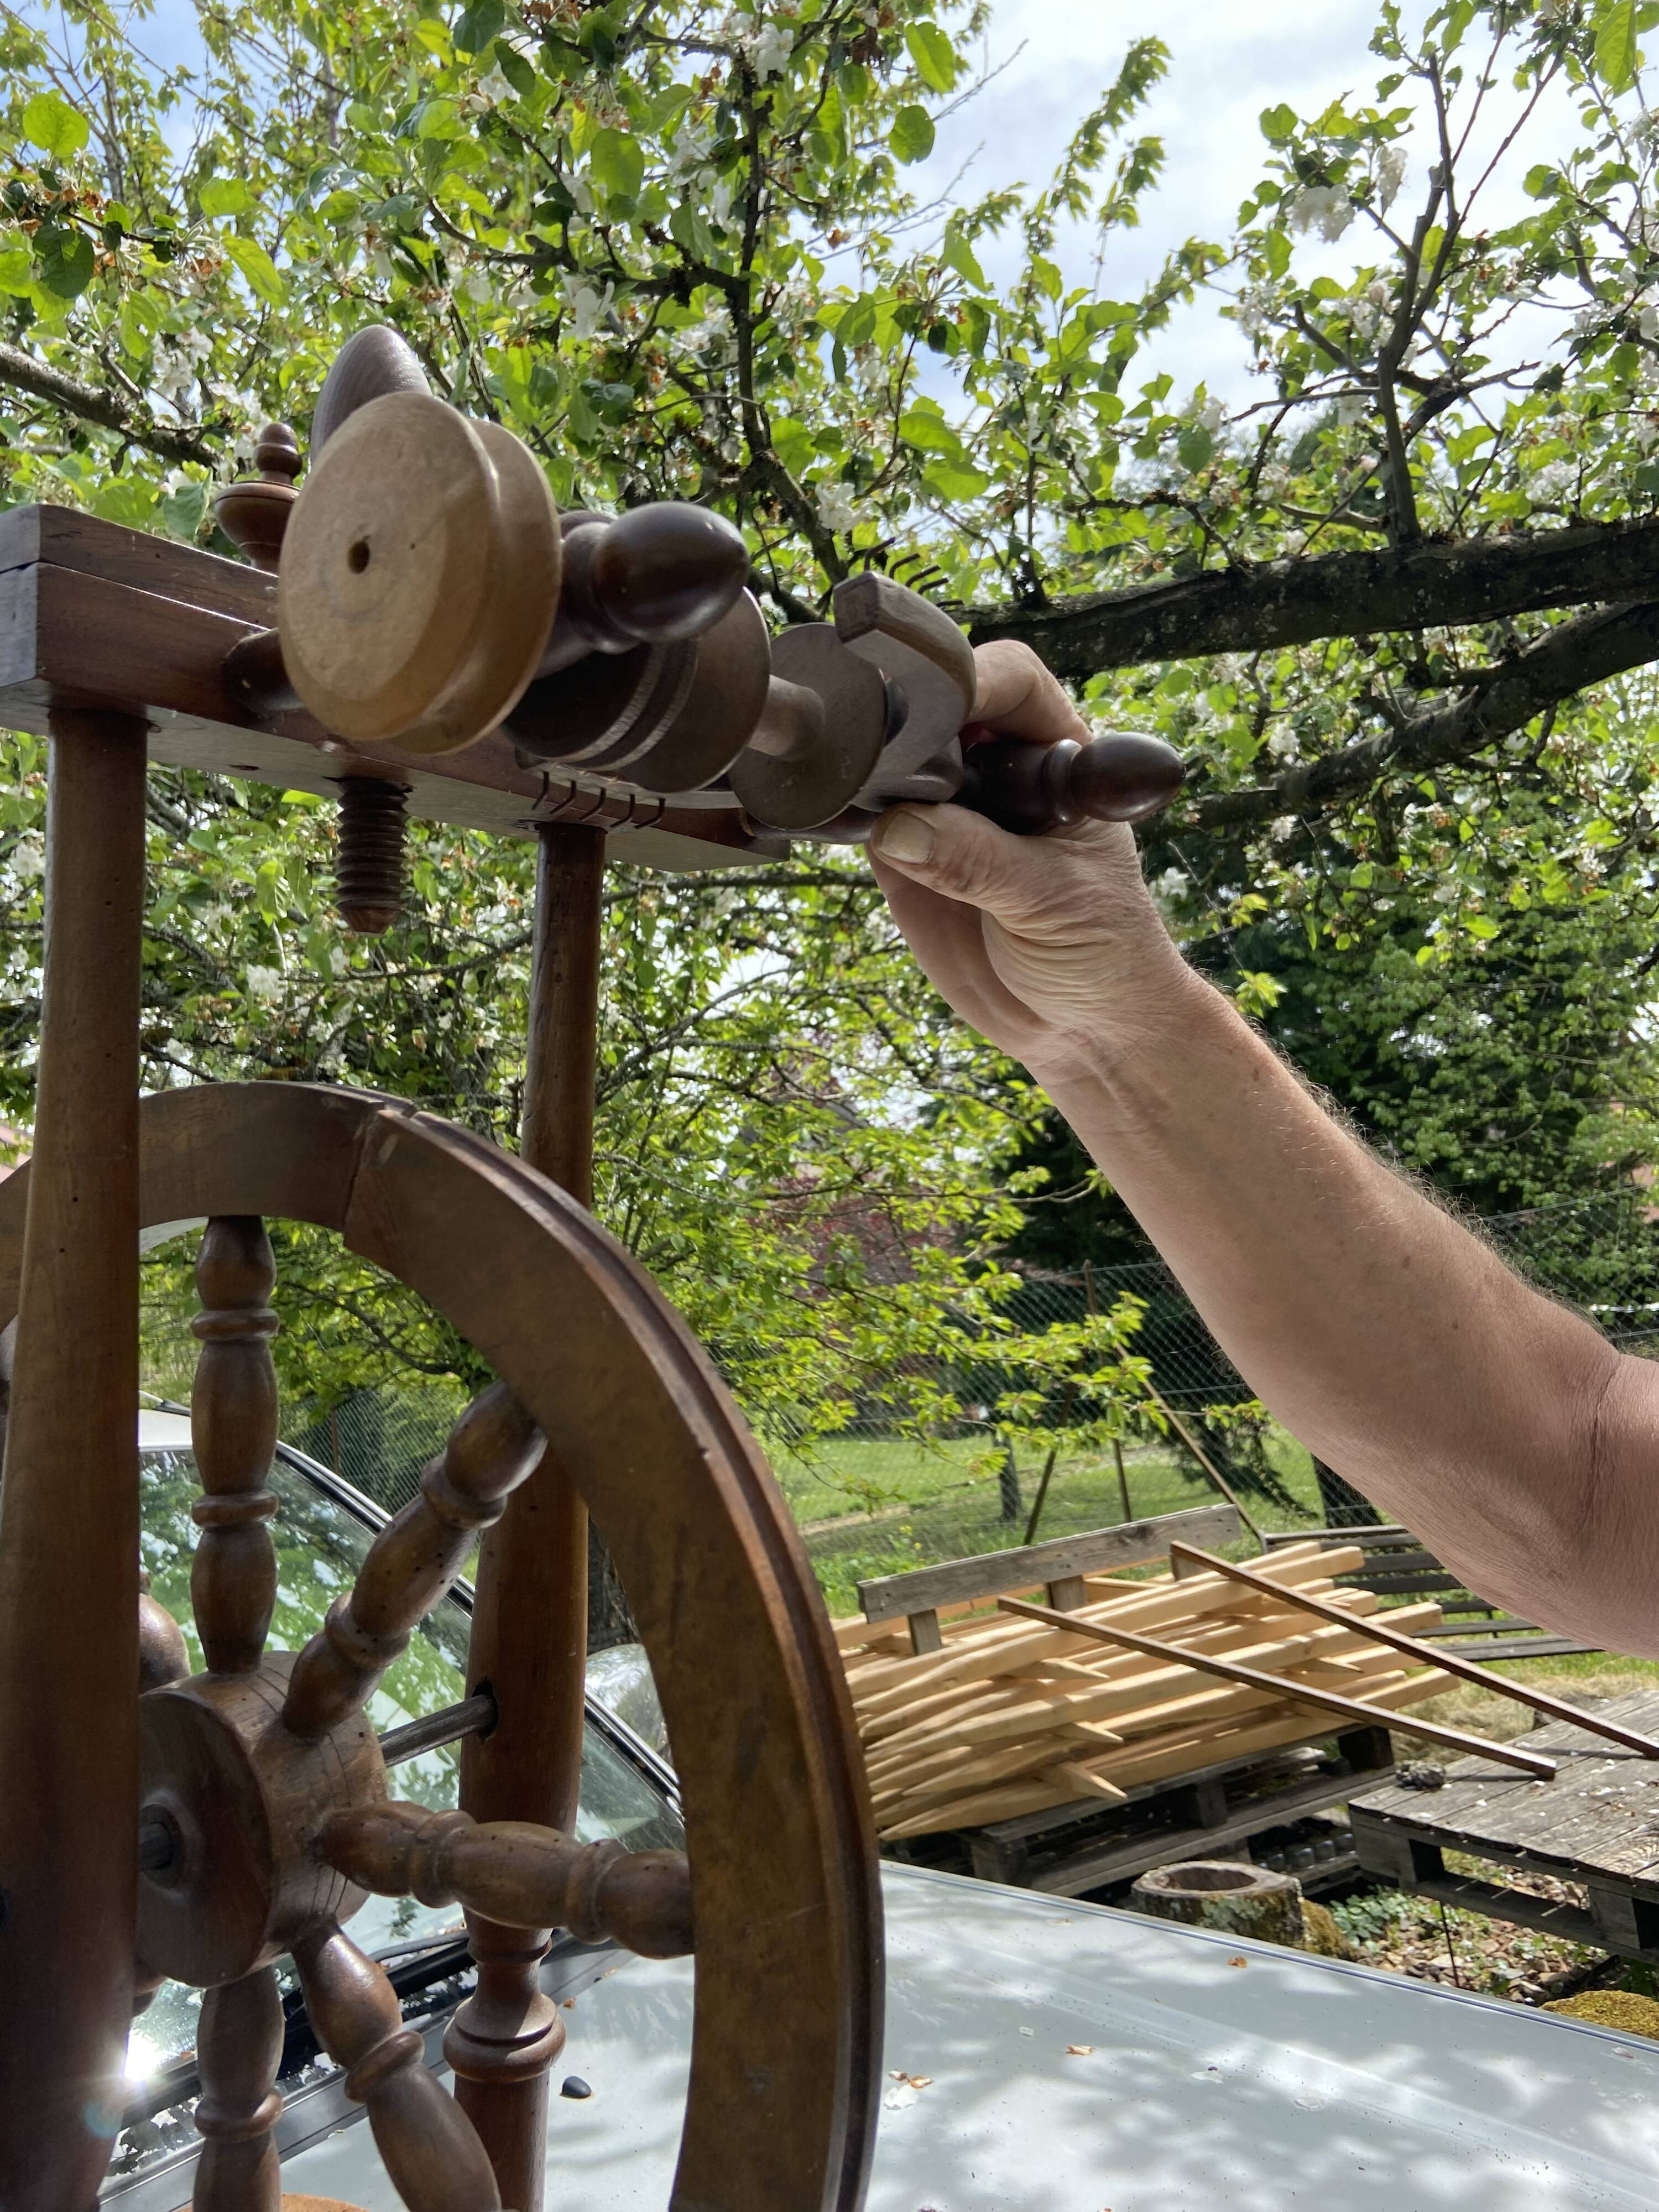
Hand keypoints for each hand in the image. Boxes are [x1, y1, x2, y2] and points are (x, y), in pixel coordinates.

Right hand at [869, 640, 1191, 1082]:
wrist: (1078, 1026)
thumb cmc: (1101, 950)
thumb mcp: (1053, 902)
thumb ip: (980, 862)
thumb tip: (900, 830)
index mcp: (1057, 754)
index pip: (1014, 683)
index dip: (974, 678)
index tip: (937, 703)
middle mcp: (998, 768)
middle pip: (938, 707)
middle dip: (904, 717)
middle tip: (878, 751)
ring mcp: (946, 809)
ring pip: (892, 758)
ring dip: (864, 766)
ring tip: (849, 787)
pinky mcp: (904, 853)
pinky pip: (864, 817)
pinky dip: (841, 811)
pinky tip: (826, 813)